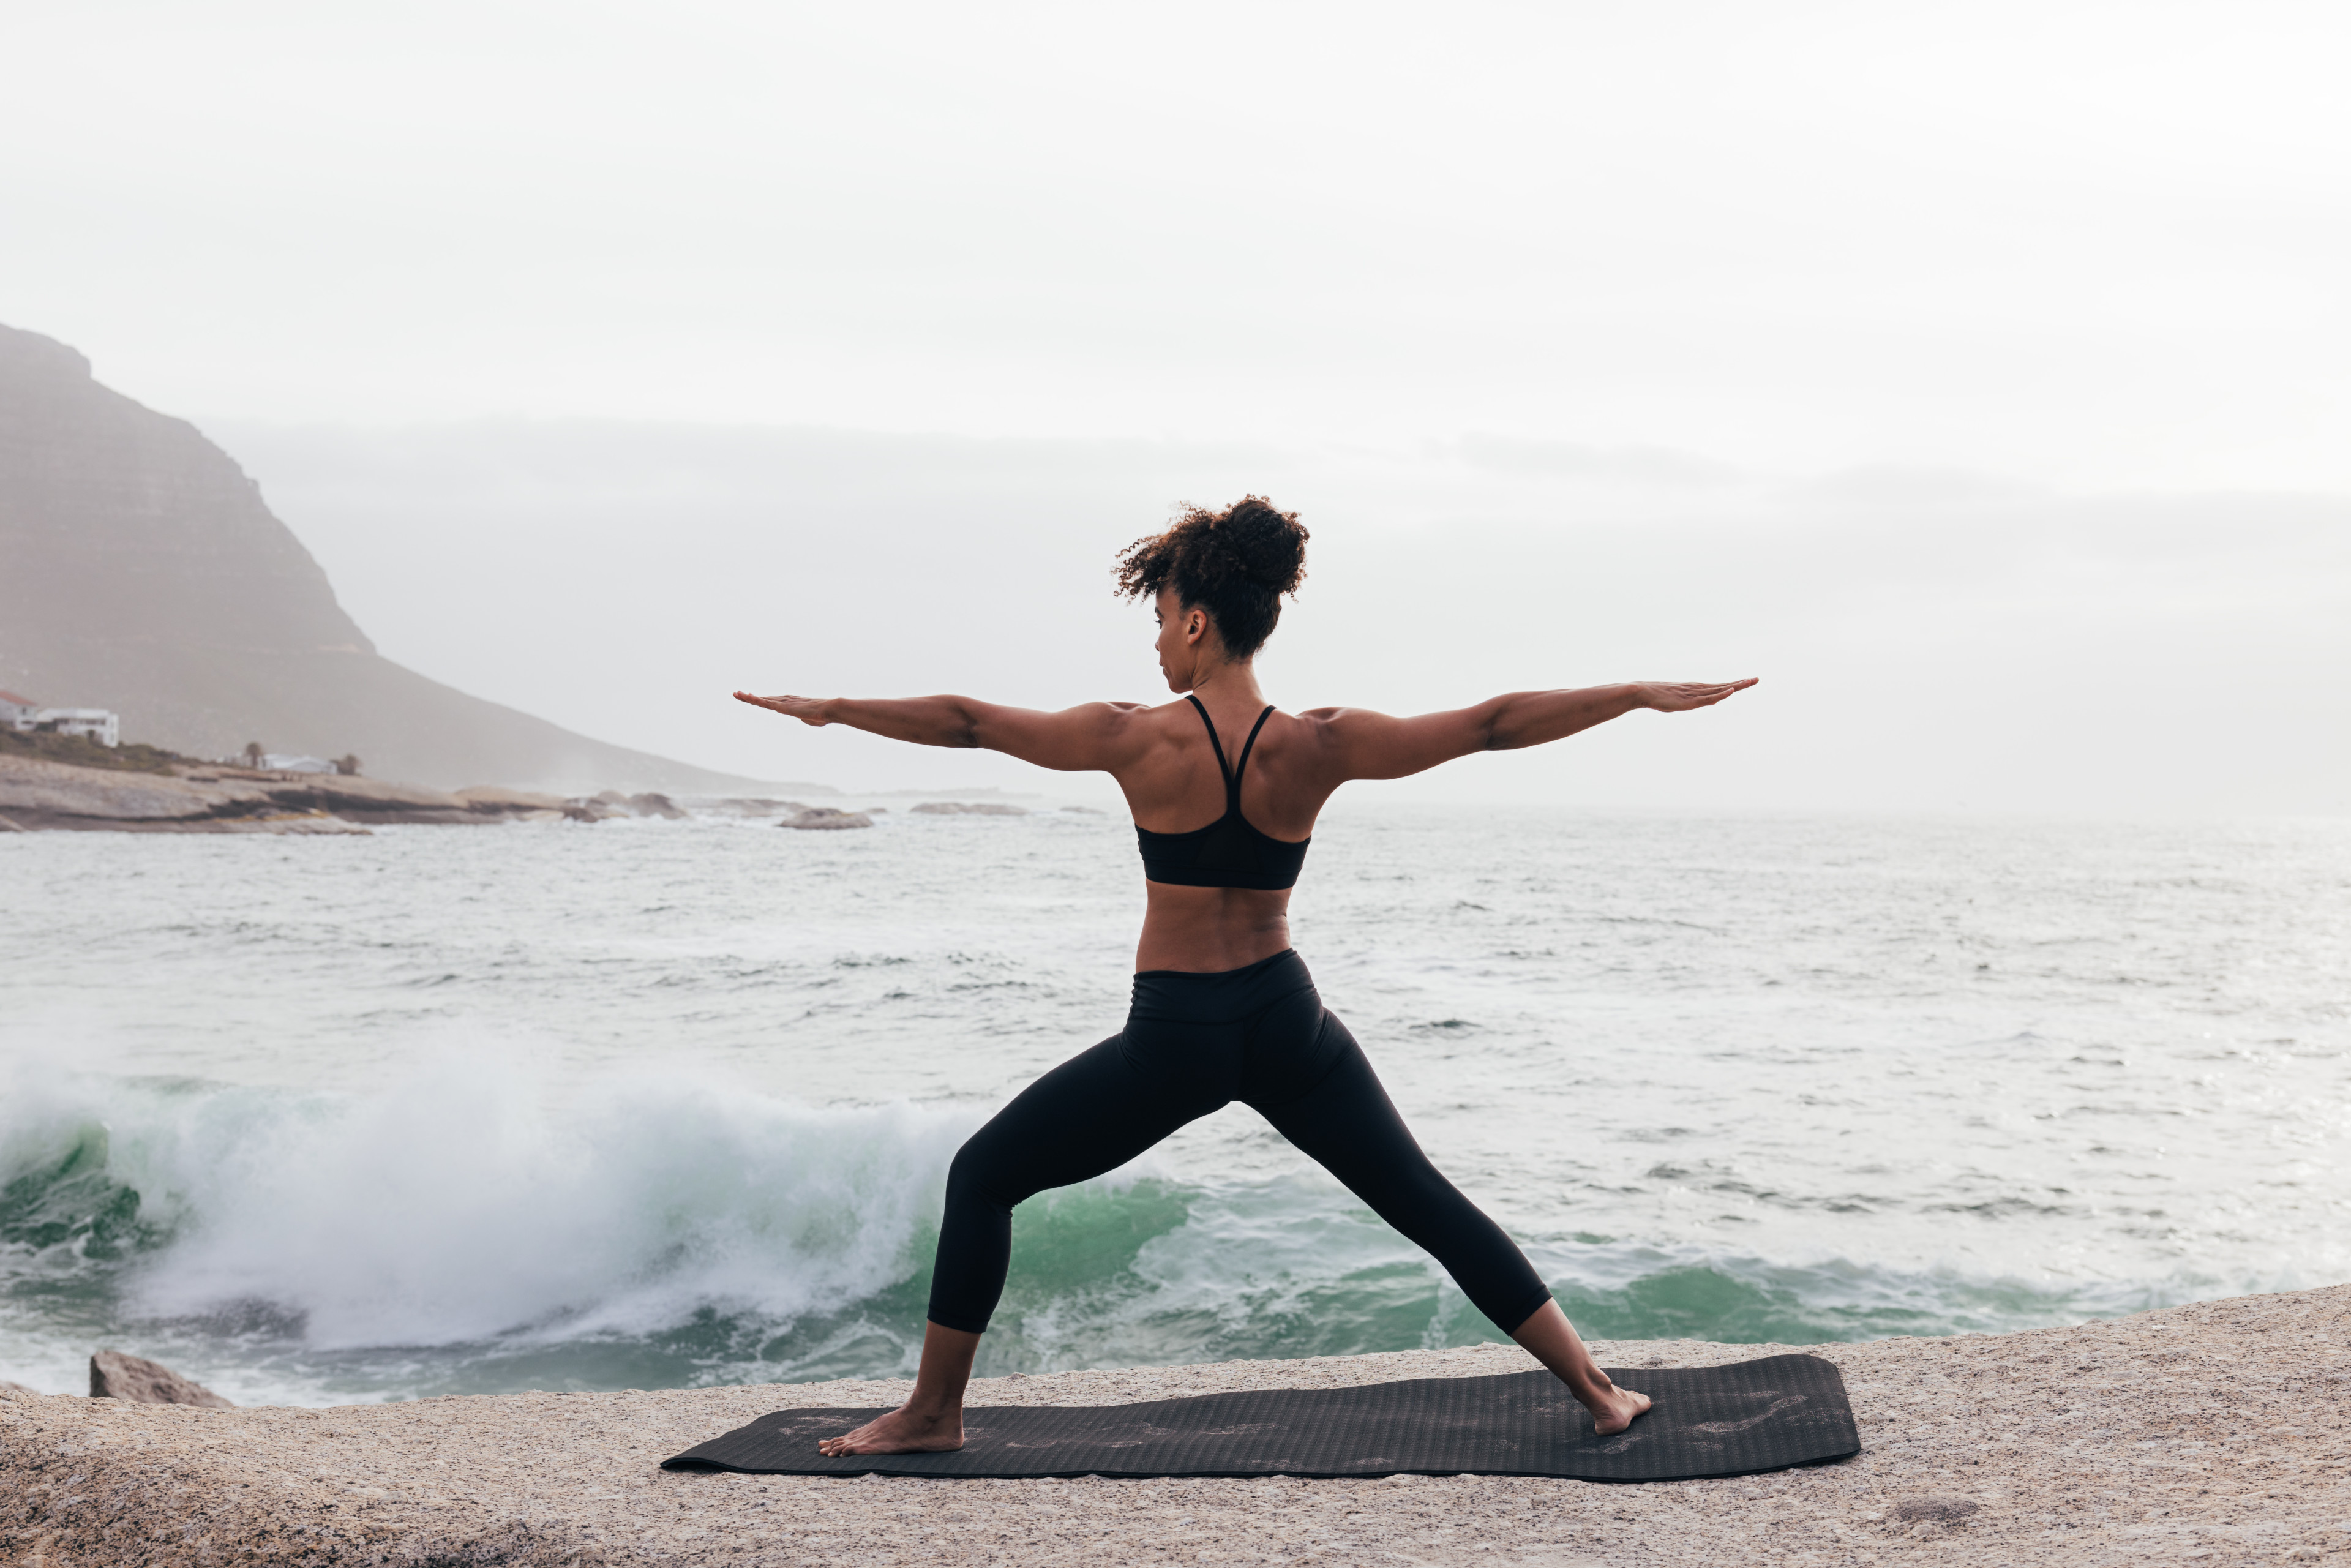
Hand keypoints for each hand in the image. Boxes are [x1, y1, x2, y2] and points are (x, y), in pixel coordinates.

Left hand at [732, 690, 830, 725]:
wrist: (827, 710)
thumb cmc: (821, 716)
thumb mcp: (809, 719)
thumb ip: (804, 718)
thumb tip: (806, 718)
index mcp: (789, 703)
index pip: (770, 701)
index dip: (758, 699)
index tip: (749, 697)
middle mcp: (783, 700)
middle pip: (762, 698)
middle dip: (748, 697)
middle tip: (737, 693)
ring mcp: (782, 702)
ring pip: (761, 699)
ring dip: (748, 697)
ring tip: (736, 694)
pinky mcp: (782, 706)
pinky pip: (765, 703)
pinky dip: (755, 699)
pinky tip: (747, 697)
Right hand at [1639, 678, 1757, 711]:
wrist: (1643, 692)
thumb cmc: (1658, 698)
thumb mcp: (1682, 702)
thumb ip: (1699, 701)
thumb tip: (1716, 702)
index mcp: (1697, 689)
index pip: (1720, 686)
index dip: (1735, 684)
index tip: (1748, 680)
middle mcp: (1698, 689)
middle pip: (1724, 686)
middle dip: (1741, 683)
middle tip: (1757, 679)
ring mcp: (1694, 694)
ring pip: (1719, 690)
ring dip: (1735, 686)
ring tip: (1749, 682)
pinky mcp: (1689, 701)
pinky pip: (1708, 697)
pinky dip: (1721, 693)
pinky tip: (1731, 690)